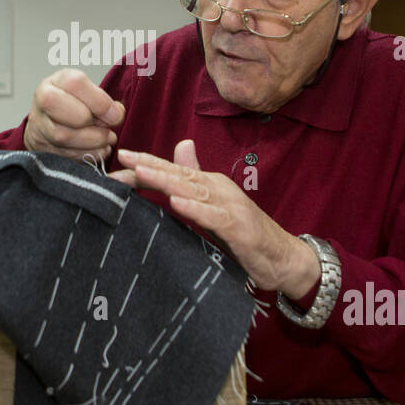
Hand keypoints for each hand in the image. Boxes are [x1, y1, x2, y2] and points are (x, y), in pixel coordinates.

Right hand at [23, 69, 124, 160]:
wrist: (45, 119)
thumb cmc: (72, 102)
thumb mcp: (88, 93)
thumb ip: (104, 101)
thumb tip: (117, 114)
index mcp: (59, 80)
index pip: (77, 84)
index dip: (100, 102)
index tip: (115, 116)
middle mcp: (44, 98)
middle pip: (69, 112)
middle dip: (95, 126)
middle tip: (109, 130)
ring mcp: (39, 123)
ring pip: (65, 136)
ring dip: (92, 143)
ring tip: (106, 140)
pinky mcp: (40, 144)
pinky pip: (65, 153)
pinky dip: (86, 154)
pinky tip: (98, 150)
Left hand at [107, 140, 319, 297]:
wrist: (282, 258)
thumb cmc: (245, 234)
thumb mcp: (216, 207)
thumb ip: (196, 182)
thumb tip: (182, 146)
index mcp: (211, 185)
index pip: (175, 170)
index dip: (149, 163)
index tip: (122, 155)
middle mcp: (219, 189)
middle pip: (180, 175)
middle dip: (151, 166)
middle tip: (124, 158)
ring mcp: (230, 206)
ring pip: (193, 190)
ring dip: (167, 180)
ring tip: (142, 173)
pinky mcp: (239, 227)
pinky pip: (213, 216)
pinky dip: (195, 209)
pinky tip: (177, 203)